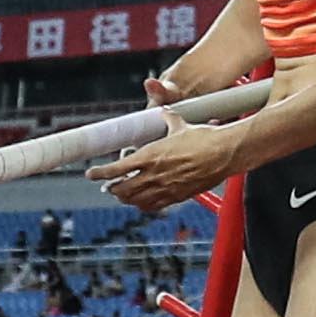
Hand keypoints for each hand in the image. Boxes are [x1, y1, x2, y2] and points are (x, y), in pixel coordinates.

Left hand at [106, 121, 246, 211]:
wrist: (224, 153)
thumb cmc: (204, 139)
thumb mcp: (181, 125)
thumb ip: (168, 118)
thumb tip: (164, 110)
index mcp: (150, 156)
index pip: (117, 169)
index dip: (101, 173)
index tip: (92, 174)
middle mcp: (154, 174)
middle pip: (123, 188)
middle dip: (112, 188)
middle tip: (107, 186)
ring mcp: (166, 188)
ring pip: (136, 200)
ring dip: (125, 198)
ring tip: (121, 195)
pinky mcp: (178, 196)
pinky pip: (154, 206)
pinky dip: (144, 205)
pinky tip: (142, 203)